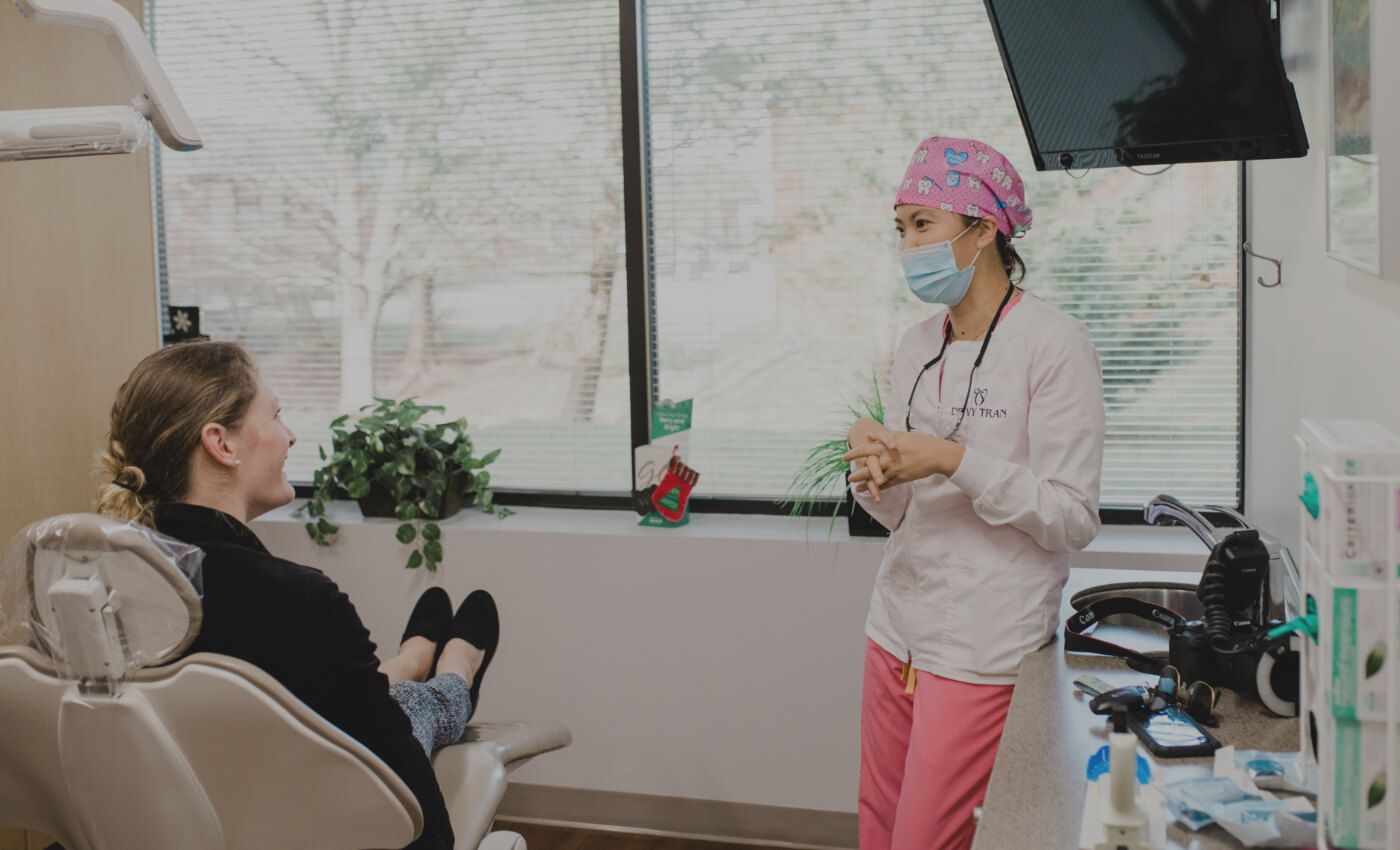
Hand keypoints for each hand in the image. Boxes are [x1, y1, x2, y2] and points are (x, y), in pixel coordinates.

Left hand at [844, 431, 963, 498]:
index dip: (854, 454)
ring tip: (855, 486)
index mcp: (887, 447)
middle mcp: (889, 459)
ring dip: (865, 483)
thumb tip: (868, 435)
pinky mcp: (902, 478)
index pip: (866, 450)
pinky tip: (871, 491)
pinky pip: (887, 485)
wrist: (937, 455)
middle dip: (857, 473)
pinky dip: (878, 489)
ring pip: (877, 478)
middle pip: (869, 467)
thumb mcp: (901, 435)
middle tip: (848, 477)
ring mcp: (895, 470)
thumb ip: (883, 436)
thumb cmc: (921, 442)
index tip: (844, 457)